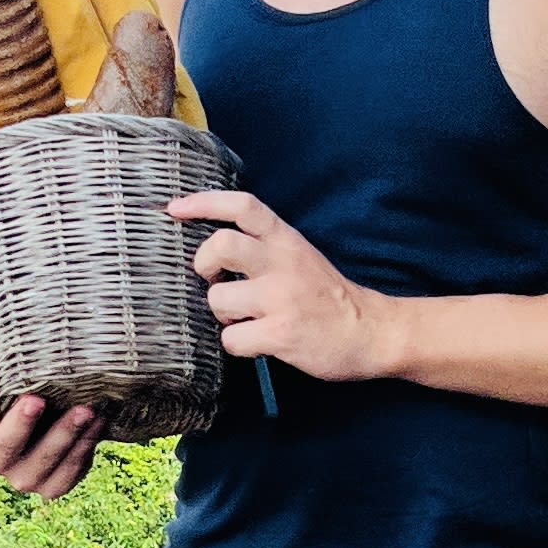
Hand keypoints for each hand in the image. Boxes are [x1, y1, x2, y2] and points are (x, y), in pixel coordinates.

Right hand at [0, 313, 101, 498]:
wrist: (67, 416)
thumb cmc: (31, 388)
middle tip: (37, 400)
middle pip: (1, 446)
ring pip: (39, 464)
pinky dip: (83, 451)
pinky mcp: (51, 487)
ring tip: (85, 410)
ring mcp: (23, 475)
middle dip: (20, 425)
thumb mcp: (11, 367)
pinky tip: (97, 425)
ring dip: (63, 437)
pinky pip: (65, 476)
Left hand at [170, 191, 393, 380]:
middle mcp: (283, 263)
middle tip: (213, 280)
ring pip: (218, 299)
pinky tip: (256, 342)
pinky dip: (237, 344)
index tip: (175, 209)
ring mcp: (282, 298)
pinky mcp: (282, 333)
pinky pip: (232, 339)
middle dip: (203, 264)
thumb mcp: (300, 256)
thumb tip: (212, 250)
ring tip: (243, 319)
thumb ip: (265, 247)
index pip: (242, 206)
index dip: (203, 202)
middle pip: (221, 245)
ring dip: (222, 315)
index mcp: (287, 240)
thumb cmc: (328, 297)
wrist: (372, 332)